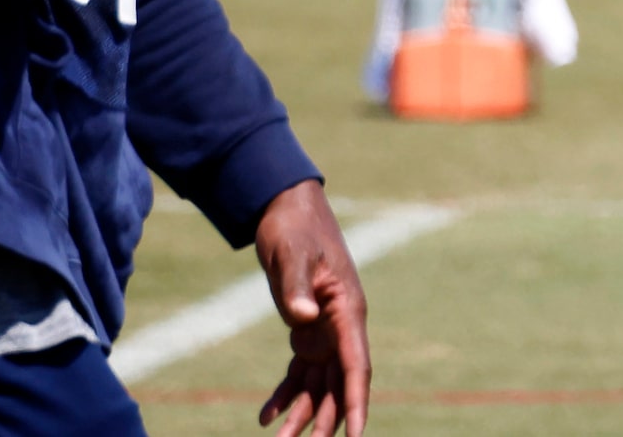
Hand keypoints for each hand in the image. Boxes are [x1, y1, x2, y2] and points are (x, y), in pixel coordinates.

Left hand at [252, 181, 370, 436]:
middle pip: (337, 384)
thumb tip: (302, 319)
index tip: (357, 434)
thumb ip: (298, 288)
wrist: (287, 209)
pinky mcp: (306, 329)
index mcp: (347, 310)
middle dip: (324, 420)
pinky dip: (286, 395)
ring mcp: (324, 329)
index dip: (356, 402)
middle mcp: (341, 326)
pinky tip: (266, 416)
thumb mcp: (293, 256)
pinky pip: (300, 372)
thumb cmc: (295, 229)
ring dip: (303, 414)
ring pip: (319, 384)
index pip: (357, 366)